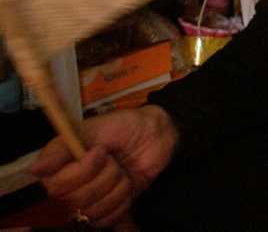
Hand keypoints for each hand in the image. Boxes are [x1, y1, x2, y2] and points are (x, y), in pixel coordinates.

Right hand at [30, 105, 179, 227]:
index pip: (56, 186)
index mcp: (58, 166)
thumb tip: (34, 170)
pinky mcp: (106, 209)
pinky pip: (107, 219)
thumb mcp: (94, 128)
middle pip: (76, 200)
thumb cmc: (123, 126)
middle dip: (105, 177)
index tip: (101, 151)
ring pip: (93, 211)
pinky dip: (123, 200)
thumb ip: (62, 148)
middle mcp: (68, 185)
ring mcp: (87, 199)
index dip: (82, 171)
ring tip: (122, 170)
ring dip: (116, 188)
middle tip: (114, 159)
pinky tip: (127, 183)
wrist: (156, 135)